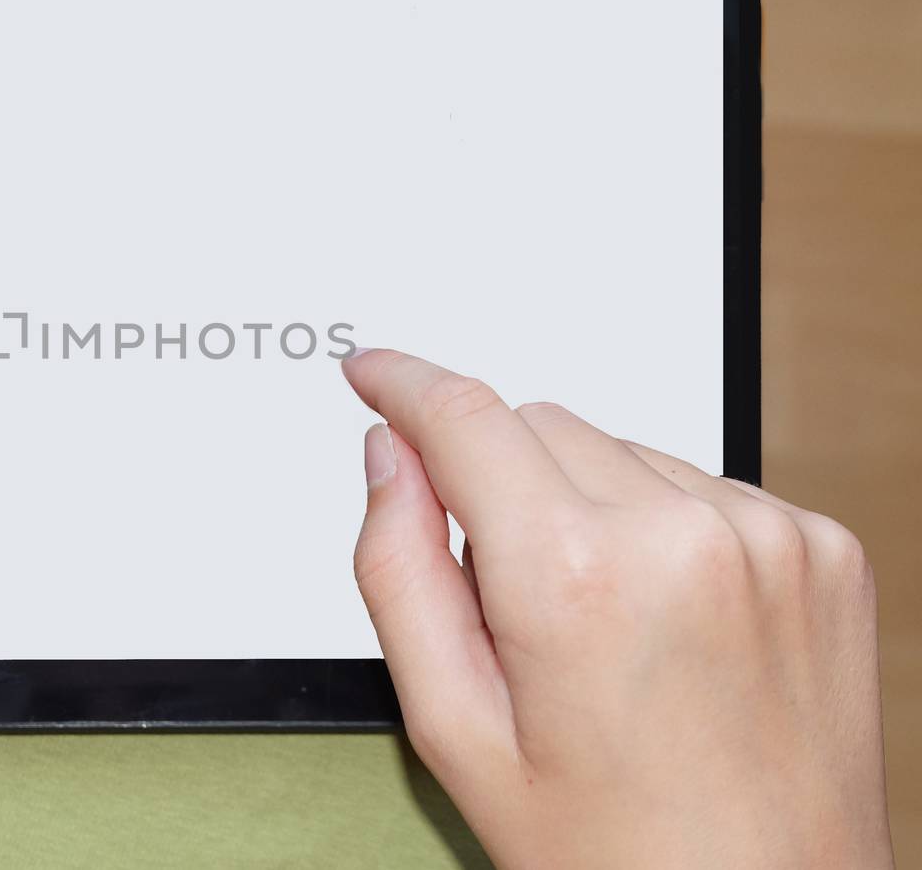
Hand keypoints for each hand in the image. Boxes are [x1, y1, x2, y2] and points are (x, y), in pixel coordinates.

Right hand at [343, 350, 891, 868]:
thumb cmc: (617, 850)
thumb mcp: (457, 730)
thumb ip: (399, 571)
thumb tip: (390, 460)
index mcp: (575, 579)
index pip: (464, 418)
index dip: (402, 384)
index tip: (374, 374)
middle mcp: (682, 536)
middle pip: (538, 424)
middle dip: (496, 481)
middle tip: (508, 600)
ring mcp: (768, 537)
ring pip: (620, 449)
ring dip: (585, 504)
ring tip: (603, 627)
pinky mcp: (823, 548)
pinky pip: (702, 485)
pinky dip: (664, 528)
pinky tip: (667, 621)